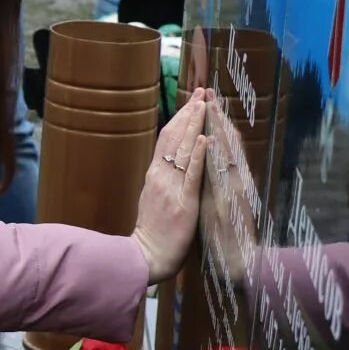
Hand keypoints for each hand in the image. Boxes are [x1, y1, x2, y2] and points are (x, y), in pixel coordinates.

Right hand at [131, 88, 210, 283]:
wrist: (145, 257)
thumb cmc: (153, 234)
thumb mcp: (153, 200)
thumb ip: (161, 181)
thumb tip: (168, 165)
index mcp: (154, 176)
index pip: (166, 140)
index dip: (179, 119)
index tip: (191, 101)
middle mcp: (160, 177)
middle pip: (173, 138)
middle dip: (188, 114)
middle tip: (201, 92)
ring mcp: (171, 189)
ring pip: (182, 150)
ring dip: (193, 126)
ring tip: (203, 105)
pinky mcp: (184, 203)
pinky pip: (191, 175)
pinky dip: (197, 155)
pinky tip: (203, 139)